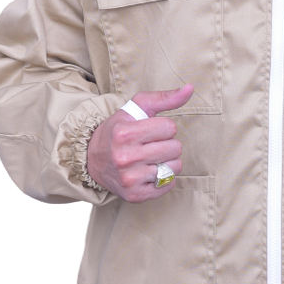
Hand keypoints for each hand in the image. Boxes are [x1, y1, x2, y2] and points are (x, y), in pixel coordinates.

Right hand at [87, 84, 193, 201]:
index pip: (170, 127)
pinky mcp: (135, 195)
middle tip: (150, 145)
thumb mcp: (136, 108)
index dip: (163, 128)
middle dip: (167, 144)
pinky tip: (149, 172)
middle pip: (175, 148)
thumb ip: (165, 98)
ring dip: (168, 161)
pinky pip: (168, 185)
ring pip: (175, 167)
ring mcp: (130, 179)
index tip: (149, 130)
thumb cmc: (119, 130)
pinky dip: (164, 178)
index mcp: (125, 133)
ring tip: (151, 158)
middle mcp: (125, 157)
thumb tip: (190, 88)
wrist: (92, 160)